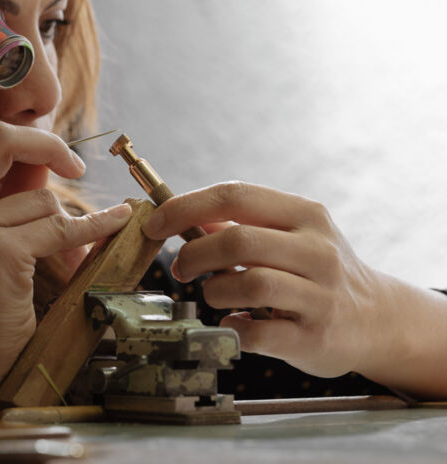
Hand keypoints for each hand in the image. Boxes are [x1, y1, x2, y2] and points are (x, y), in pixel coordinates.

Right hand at [0, 120, 131, 418]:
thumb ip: (0, 205)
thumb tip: (45, 169)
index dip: (8, 135)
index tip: (42, 155)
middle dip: (42, 141)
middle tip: (73, 164)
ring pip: (40, 198)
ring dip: (65, 224)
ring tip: (70, 255)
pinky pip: (61, 227)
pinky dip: (95, 225)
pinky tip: (115, 222)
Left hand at [142, 181, 387, 378]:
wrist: (378, 318)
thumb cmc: (317, 269)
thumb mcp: (291, 234)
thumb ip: (240, 223)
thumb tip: (180, 218)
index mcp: (305, 214)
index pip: (235, 195)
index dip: (186, 207)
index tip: (155, 223)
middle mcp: (317, 250)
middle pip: (236, 241)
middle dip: (194, 254)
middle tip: (180, 268)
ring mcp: (320, 295)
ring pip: (247, 284)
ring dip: (214, 291)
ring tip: (216, 295)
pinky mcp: (315, 338)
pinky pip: (256, 332)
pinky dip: (233, 327)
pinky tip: (236, 322)